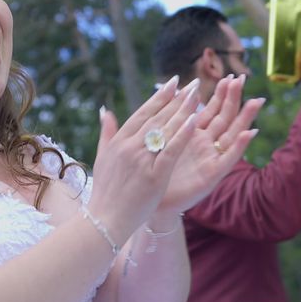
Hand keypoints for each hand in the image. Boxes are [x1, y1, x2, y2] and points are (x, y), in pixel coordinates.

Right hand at [89, 76, 199, 244]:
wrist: (104, 219)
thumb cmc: (105, 191)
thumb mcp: (102, 157)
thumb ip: (106, 133)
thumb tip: (106, 112)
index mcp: (118, 141)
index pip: (143, 113)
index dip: (160, 97)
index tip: (173, 82)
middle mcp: (129, 146)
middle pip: (157, 117)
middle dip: (176, 99)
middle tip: (193, 83)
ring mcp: (141, 160)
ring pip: (165, 130)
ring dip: (183, 110)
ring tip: (198, 95)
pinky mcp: (153, 175)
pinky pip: (170, 151)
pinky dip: (182, 135)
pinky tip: (194, 121)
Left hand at [158, 75, 262, 214]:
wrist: (154, 201)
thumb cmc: (157, 171)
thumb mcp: (163, 140)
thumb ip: (170, 120)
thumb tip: (173, 94)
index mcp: (193, 134)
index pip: (210, 110)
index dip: (220, 94)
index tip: (228, 76)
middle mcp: (205, 144)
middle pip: (223, 117)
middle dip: (232, 98)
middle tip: (242, 79)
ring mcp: (210, 158)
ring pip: (231, 133)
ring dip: (243, 117)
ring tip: (256, 101)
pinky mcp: (211, 175)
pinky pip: (228, 159)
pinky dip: (238, 146)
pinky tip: (249, 134)